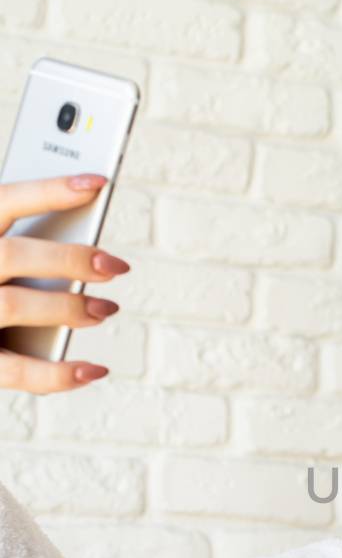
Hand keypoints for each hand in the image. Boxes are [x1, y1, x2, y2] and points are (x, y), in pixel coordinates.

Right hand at [0, 173, 128, 394]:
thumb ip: (18, 251)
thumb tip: (82, 250)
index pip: (3, 201)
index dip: (49, 190)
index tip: (97, 183)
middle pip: (13, 254)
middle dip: (69, 258)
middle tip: (114, 265)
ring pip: (14, 304)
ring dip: (67, 307)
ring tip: (106, 309)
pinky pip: (17, 371)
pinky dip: (59, 374)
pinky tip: (92, 370)